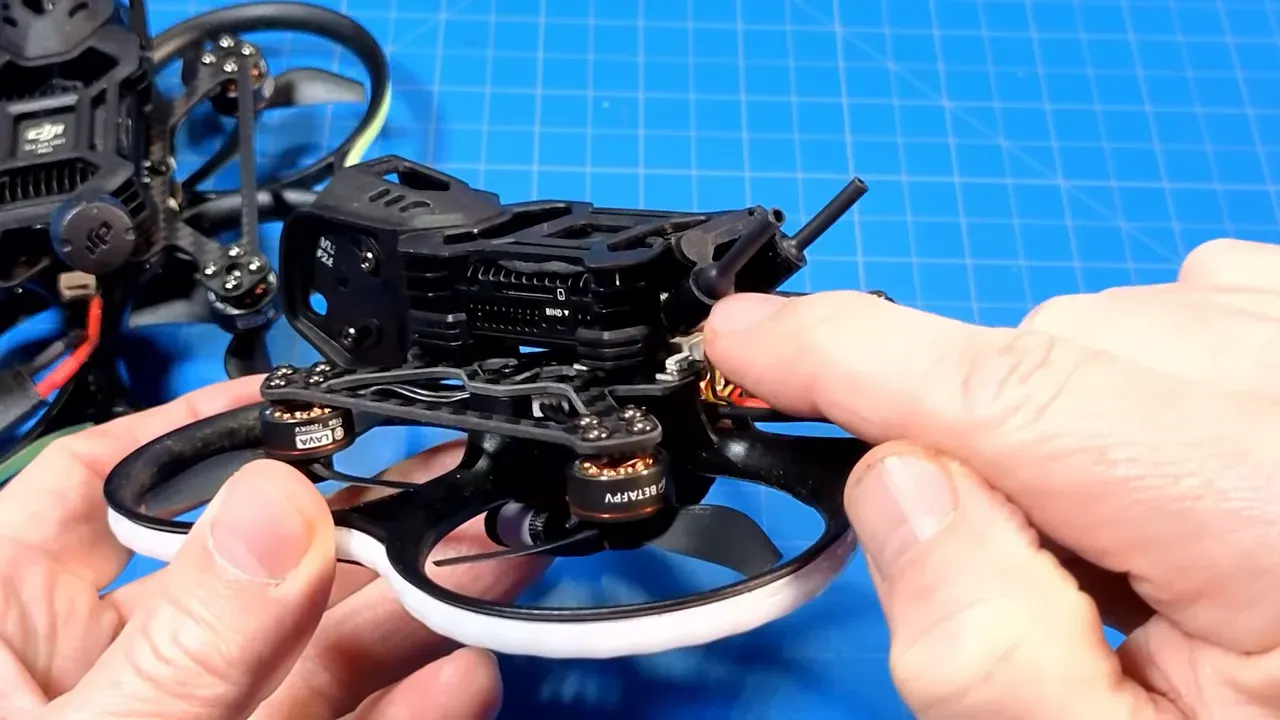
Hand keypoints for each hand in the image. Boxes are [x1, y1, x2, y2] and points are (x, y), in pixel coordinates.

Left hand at [0, 376, 544, 718]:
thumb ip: (186, 642)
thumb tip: (276, 510)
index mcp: (6, 633)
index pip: (92, 486)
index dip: (193, 429)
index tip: (295, 400)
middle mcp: (104, 678)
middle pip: (244, 566)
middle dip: (360, 521)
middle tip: (449, 484)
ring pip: (311, 650)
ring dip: (409, 605)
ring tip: (488, 558)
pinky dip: (407, 703)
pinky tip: (460, 673)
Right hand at [704, 238, 1279, 718]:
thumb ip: (990, 649)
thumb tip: (894, 488)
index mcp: (1266, 501)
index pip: (1003, 390)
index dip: (844, 358)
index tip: (742, 339)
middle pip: (1033, 368)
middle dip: (988, 467)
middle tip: (1065, 599)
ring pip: (1087, 337)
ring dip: (1067, 437)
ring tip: (1160, 562)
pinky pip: (1162, 312)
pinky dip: (1128, 392)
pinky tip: (1194, 485)